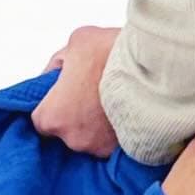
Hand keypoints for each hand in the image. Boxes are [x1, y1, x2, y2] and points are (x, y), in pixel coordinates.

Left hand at [32, 25, 119, 154]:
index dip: (54, 106)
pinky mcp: (125, 152)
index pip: (41, 121)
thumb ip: (59, 63)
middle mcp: (73, 139)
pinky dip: (119, 131)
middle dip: (77, 116)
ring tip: (113, 102)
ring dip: (99, 126)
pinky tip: (127, 111)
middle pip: (69, 133)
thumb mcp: (76, 42)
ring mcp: (100, 148)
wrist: (152, 63)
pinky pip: (116, 143)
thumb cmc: (110, 52)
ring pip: (93, 139)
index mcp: (52, 117)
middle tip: (93, 94)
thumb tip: (55, 74)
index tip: (65, 96)